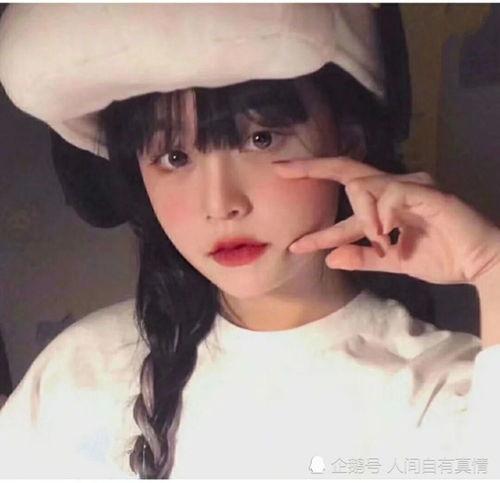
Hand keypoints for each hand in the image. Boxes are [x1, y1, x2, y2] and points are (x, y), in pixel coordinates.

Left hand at [274, 156, 499, 285]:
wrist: (480, 264)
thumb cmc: (441, 257)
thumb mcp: (391, 261)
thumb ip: (362, 257)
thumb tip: (329, 259)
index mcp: (386, 204)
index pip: (344, 204)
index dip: (318, 223)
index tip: (293, 240)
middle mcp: (394, 188)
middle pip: (346, 170)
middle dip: (311, 168)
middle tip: (280, 169)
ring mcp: (410, 186)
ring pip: (363, 184)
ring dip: (360, 214)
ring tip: (375, 238)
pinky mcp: (426, 191)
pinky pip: (390, 193)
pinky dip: (380, 214)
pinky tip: (385, 232)